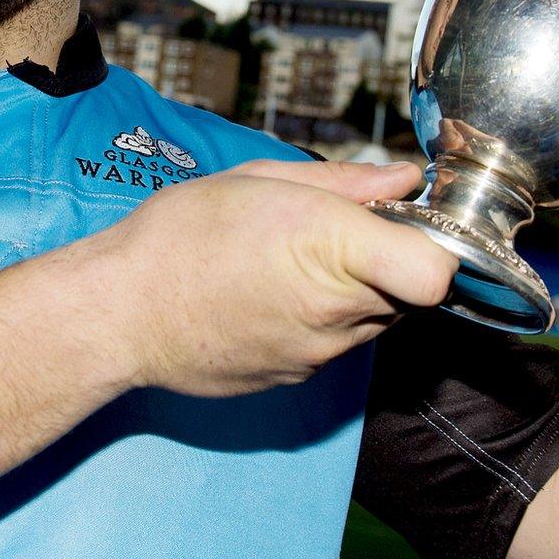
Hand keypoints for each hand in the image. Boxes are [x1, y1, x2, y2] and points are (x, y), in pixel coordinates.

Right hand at [88, 159, 456, 397]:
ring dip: (354, 294)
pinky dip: (319, 323)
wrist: (119, 315)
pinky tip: (268, 299)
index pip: (438, 272)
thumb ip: (344, 182)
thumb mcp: (258, 180)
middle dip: (387, 263)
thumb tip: (404, 180)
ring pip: (374, 320)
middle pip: (410, 292)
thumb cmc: (178, 237)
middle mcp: (336, 310)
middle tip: (331, 235)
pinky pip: (334, 346)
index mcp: (330, 246)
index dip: (436, 248)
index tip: (406, 228)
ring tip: (288, 266)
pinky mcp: (298, 379)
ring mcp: (319, 354)